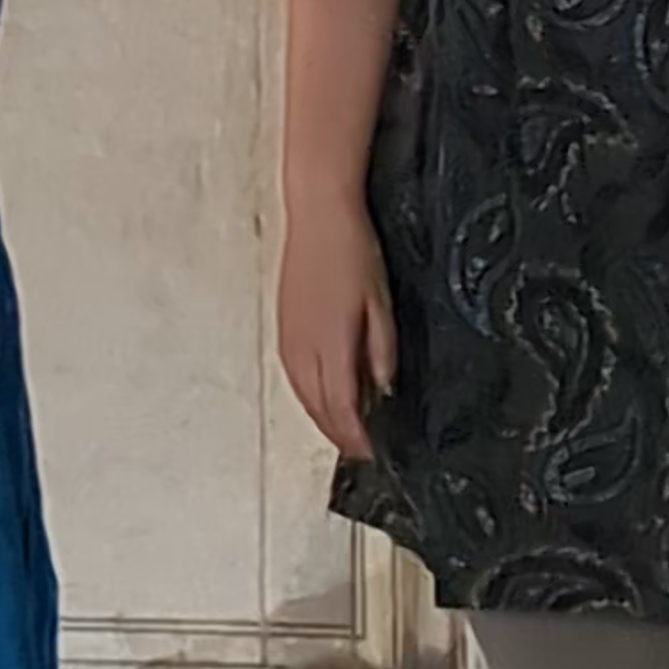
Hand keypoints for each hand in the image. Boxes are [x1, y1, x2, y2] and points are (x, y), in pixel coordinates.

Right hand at [277, 201, 397, 459]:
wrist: (318, 216)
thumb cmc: (354, 251)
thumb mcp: (380, 301)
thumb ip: (381, 348)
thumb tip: (384, 388)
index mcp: (331, 344)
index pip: (342, 407)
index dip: (358, 436)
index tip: (374, 452)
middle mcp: (304, 349)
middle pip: (319, 409)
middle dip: (341, 435)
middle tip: (364, 450)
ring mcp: (289, 340)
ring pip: (303, 397)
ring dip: (324, 420)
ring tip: (346, 434)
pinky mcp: (284, 329)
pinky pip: (295, 379)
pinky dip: (310, 398)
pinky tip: (323, 399)